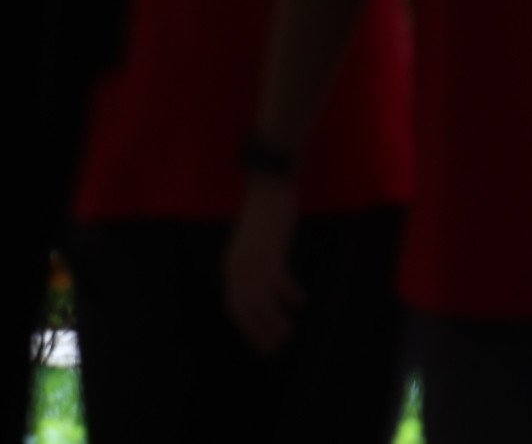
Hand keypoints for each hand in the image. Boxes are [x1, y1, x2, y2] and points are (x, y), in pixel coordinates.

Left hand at [220, 173, 303, 353]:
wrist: (269, 184)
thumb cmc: (266, 213)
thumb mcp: (254, 244)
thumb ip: (255, 265)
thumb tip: (265, 287)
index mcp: (231, 266)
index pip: (234, 306)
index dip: (248, 328)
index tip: (262, 343)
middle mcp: (237, 266)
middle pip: (244, 308)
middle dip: (258, 331)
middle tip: (274, 347)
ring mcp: (252, 258)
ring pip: (259, 300)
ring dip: (273, 320)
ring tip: (288, 332)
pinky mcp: (269, 250)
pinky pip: (277, 281)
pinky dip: (287, 294)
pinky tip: (300, 301)